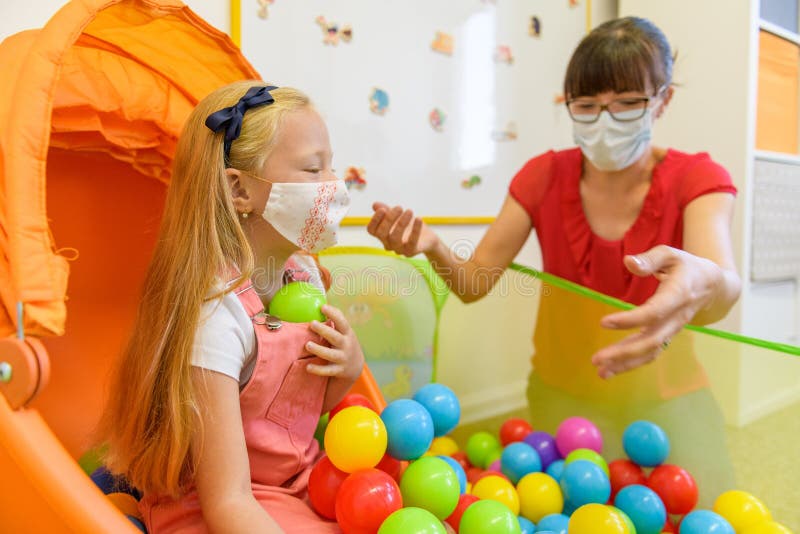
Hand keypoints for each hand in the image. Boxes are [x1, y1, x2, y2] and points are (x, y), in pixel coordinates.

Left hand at [305, 304, 363, 380]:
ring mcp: (343, 359)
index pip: (342, 322)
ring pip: (331, 355)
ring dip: (319, 350)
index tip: (322, 307)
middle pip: (336, 337)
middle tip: (312, 323)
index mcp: (347, 333)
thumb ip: (336, 320)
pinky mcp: (338, 371)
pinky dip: (318, 370)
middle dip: (324, 331)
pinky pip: (327, 371)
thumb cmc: (344, 343)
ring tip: (307, 345)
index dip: (333, 314)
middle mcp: (346, 345)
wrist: (355, 367)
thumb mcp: (344, 332)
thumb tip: (321, 303)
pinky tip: (308, 367)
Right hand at [367, 202, 438, 256]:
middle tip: (399, 207)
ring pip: (395, 238)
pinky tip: (418, 219)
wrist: (427, 238)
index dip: (375, 220)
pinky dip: (415, 230)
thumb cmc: (409, 226)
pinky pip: (412, 242)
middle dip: (389, 219)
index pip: (372, 230)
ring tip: (409, 211)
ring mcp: (399, 250)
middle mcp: (388, 244)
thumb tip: (375, 205)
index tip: (382, 209)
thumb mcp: (398, 216)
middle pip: (382, 233)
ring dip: (401, 223)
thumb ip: (386, 210)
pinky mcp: (411, 252)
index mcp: (382, 235)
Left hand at [591, 245, 719, 378]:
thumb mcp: (671, 255)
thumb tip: (628, 262)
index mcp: (677, 295)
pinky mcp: (666, 336)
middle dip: (623, 352)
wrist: (713, 287)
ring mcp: (672, 330)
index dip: (630, 320)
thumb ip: (650, 259)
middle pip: (651, 340)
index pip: (654, 312)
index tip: (604, 323)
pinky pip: (650, 353)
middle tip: (597, 359)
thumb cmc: (687, 267)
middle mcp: (676, 318)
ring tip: (601, 372)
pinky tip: (610, 369)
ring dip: (625, 363)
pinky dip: (631, 363)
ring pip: (650, 352)